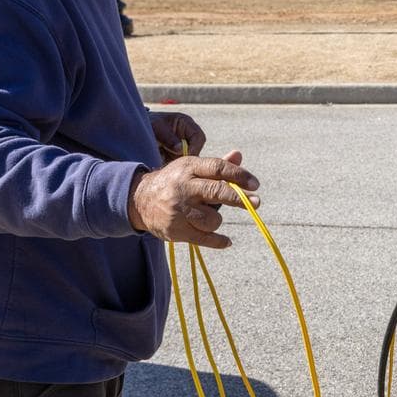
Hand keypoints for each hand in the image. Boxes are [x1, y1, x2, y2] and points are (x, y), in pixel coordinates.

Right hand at [129, 150, 259, 248]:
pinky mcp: (177, 230)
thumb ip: (216, 165)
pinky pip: (204, 239)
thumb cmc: (175, 182)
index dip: (239, 175)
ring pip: (213, 219)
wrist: (140, 200)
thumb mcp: (191, 169)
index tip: (255, 184)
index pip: (217, 168)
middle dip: (239, 198)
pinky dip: (218, 242)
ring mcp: (179, 210)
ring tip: (208, 217)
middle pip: (216, 192)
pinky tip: (226, 241)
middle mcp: (183, 187)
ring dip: (217, 219)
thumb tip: (238, 155)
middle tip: (256, 202)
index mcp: (188, 168)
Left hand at [149, 111, 205, 161]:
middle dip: (186, 156)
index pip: (199, 137)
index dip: (195, 147)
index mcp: (186, 123)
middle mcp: (187, 134)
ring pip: (187, 157)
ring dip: (178, 160)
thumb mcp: (157, 128)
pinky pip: (179, 161)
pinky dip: (173, 164)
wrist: (136, 127)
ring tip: (163, 158)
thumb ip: (168, 138)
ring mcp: (182, 144)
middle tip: (173, 160)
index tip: (184, 155)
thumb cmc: (148, 123)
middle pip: (196, 149)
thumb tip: (180, 149)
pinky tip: (163, 160)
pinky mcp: (176, 153)